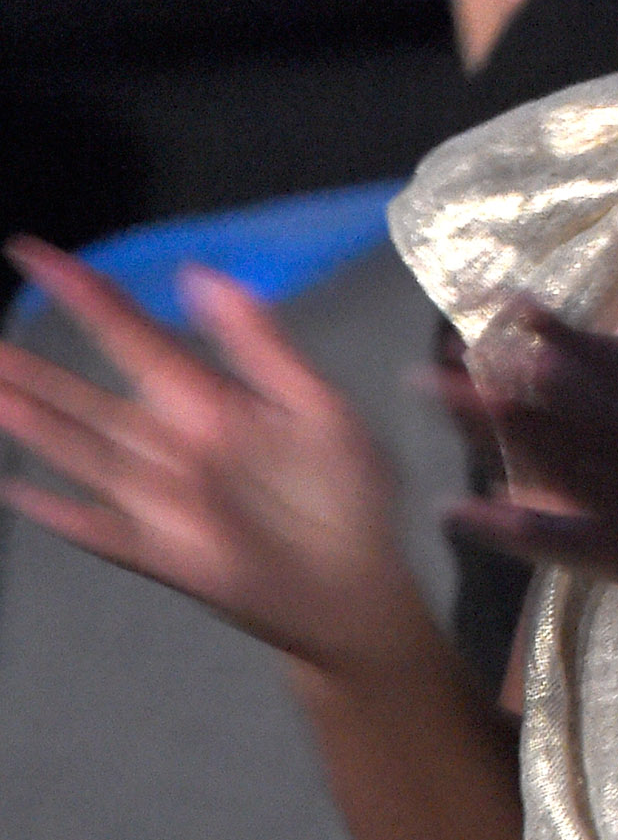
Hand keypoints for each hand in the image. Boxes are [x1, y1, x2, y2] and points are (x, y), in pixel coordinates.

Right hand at [0, 236, 415, 671]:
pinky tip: (19, 494)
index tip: (37, 256)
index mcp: (208, 401)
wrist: (361, 582)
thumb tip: (198, 272)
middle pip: (89, 400)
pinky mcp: (163, 554)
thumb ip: (258, 342)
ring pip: (85, 455)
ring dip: (36, 427)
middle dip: (34, 372)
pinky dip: (65, 515)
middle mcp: (171, 445)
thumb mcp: (315, 404)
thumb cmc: (343, 491)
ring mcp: (161, 500)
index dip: (88, 298)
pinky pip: (103, 531)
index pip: (136, 339)